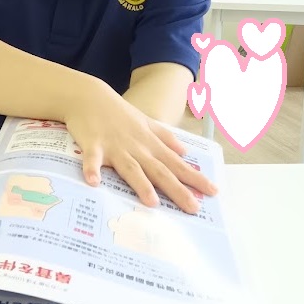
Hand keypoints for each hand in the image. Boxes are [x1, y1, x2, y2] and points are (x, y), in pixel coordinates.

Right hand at [65, 82, 216, 213]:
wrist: (90, 96)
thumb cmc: (118, 112)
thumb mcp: (146, 122)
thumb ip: (165, 137)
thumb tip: (184, 151)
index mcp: (149, 143)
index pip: (176, 163)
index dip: (194, 177)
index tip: (213, 191)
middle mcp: (136, 147)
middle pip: (159, 170)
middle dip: (177, 189)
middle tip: (193, 207)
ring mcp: (114, 146)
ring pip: (130, 167)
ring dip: (140, 183)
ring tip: (151, 202)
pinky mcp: (92, 145)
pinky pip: (92, 159)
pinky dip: (92, 169)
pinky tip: (93, 182)